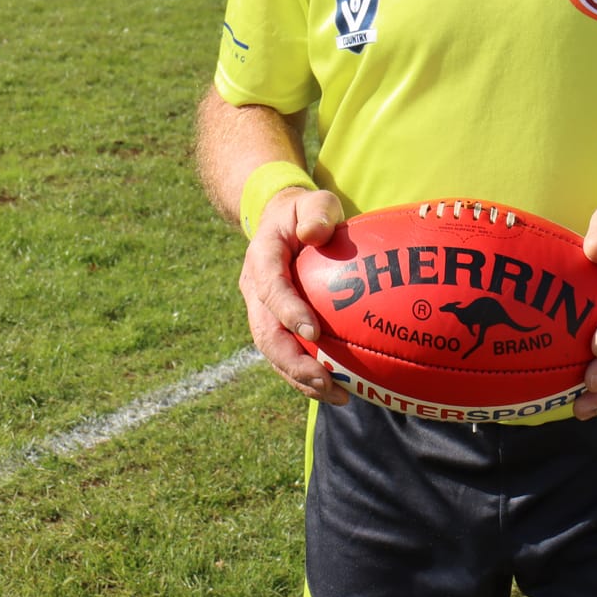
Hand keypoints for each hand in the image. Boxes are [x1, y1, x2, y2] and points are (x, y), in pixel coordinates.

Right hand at [239, 186, 350, 405]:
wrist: (281, 222)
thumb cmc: (305, 211)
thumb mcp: (313, 201)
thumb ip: (317, 211)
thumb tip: (316, 231)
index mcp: (261, 259)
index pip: (270, 288)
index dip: (288, 312)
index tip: (314, 332)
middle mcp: (254, 290)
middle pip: (265, 334)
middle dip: (292, 362)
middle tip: (325, 380)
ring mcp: (261, 311)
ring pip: (274, 352)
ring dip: (301, 378)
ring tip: (338, 395)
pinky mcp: (274, 325)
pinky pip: (288, 354)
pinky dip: (308, 375)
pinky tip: (341, 390)